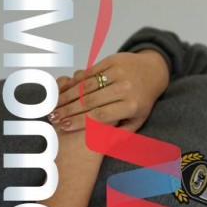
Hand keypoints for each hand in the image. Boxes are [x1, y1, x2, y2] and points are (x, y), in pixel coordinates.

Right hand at [48, 49, 169, 132]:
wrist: (153, 72)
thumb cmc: (142, 100)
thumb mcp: (137, 120)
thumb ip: (120, 134)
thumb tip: (100, 146)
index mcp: (132, 105)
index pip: (100, 116)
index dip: (80, 122)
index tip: (64, 127)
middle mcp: (125, 88)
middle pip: (90, 101)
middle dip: (68, 110)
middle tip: (53, 117)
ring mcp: (118, 72)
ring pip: (87, 85)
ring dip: (67, 95)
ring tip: (53, 105)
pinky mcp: (112, 60)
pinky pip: (89, 72)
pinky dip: (74, 81)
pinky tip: (62, 89)